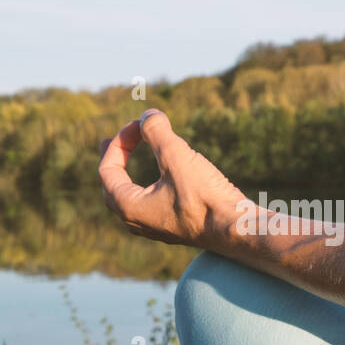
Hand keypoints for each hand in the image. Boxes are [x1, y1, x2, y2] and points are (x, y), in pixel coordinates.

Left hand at [98, 108, 248, 248]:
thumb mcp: (177, 157)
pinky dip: (145, 186)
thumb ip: (157, 132)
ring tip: (127, 161)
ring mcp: (156, 228)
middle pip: (113, 187)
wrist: (236, 229)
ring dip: (128, 175)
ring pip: (130, 199)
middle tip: (110, 141)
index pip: (107, 170)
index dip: (119, 142)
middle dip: (114, 160)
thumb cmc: (205, 196)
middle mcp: (137, 222)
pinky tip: (157, 181)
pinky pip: (148, 206)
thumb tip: (148, 116)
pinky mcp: (174, 228)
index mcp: (129, 207)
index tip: (138, 124)